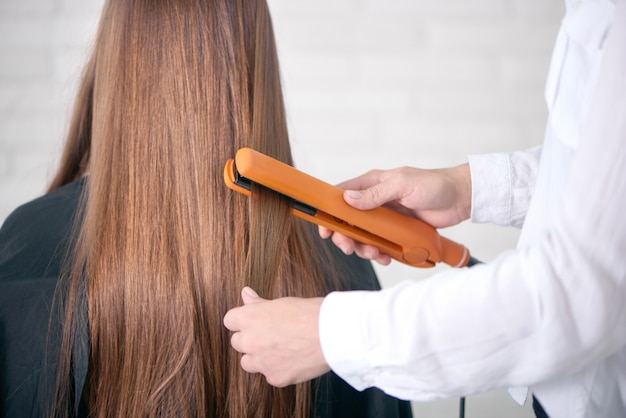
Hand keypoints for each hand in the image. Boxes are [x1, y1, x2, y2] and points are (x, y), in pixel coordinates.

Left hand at [223, 287, 328, 386]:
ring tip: (281, 348)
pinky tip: (294, 359)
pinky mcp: (275, 377)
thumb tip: (245, 293)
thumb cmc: (310, 313)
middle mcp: (250, 341)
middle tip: (272, 334)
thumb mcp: (281, 302)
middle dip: (250, 339)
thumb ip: (258, 304)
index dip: (243, 321)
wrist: (332, 334)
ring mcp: (262, 362)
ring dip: (259, 357)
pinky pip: (269, 375)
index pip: (229, 320)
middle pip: (237, 342)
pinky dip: (278, 369)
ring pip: (248, 362)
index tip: (255, 321)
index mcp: (249, 318)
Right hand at [320, 164, 470, 263]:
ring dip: (363, 247)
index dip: (329, 211)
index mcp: (372, 183)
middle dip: (345, 236)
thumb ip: (375, 193)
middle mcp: (375, 200)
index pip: (341, 195)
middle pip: (348, 220)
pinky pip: (380, 244)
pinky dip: (379, 253)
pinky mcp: (396, 231)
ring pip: (363, 235)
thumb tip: (348, 199)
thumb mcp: (402, 185)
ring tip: (374, 254)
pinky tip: (385, 257)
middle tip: (348, 247)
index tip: (324, 227)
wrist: (460, 199)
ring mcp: (385, 217)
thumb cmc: (433, 185)